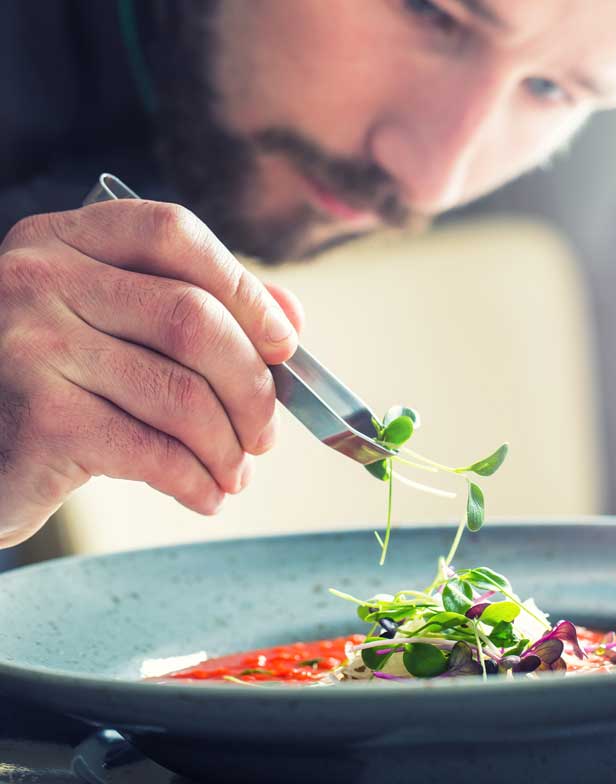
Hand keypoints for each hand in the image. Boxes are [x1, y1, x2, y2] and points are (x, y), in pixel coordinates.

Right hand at [0, 200, 303, 547]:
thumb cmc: (57, 387)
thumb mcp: (113, 326)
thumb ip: (198, 306)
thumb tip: (292, 317)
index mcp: (67, 241)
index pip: (176, 235)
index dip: (246, 289)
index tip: (284, 343)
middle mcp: (42, 279)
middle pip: (193, 319)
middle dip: (252, 387)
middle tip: (266, 434)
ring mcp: (34, 346)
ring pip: (181, 394)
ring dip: (227, 446)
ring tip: (235, 473)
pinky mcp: (40, 418)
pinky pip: (153, 451)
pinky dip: (195, 481)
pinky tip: (205, 495)